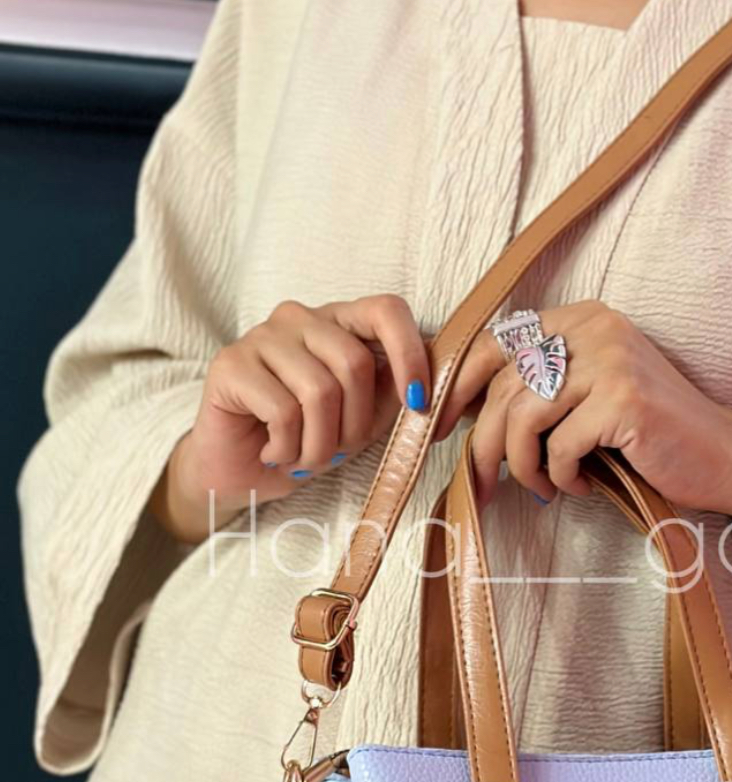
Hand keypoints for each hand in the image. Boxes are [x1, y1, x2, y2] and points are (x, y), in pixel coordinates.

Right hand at [150, 293, 430, 542]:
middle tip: (337, 452)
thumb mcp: (369, 418)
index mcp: (341, 322)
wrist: (243, 472)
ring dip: (320, 444)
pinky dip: (288, 448)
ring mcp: (262, 335)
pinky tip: (275, 453)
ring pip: (318, 391)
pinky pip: (282, 411)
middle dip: (355, 425)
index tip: (417, 404)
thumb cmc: (311, 438)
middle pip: (353, 363)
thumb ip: (403, 395)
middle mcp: (301, 317)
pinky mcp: (230, 364)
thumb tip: (451, 389)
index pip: (387, 309)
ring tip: (306, 457)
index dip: (409, 354)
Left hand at [433, 299, 731, 525]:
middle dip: (484, 443)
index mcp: (582, 318)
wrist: (725, 455)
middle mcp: (594, 328)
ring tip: (543, 487)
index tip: (440, 426)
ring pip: (523, 418)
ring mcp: (611, 361)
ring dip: (522, 465)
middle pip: (503, 386)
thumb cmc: (651, 434)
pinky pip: (560, 446)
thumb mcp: (591, 394)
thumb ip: (541, 389)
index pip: (496, 343)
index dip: (458, 386)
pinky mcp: (624, 401)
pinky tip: (580, 486)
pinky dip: (561, 476)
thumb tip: (461, 413)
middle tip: (481, 483)